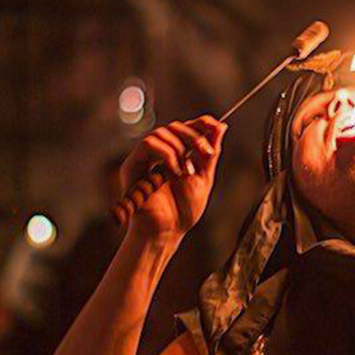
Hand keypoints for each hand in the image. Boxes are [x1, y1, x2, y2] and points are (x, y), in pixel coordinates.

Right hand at [121, 115, 226, 239]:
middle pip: (175, 127)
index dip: (200, 123)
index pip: (186, 128)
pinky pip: (149, 144)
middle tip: (205, 153)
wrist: (168, 231)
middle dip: (194, 136)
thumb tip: (220, 127)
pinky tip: (174, 171)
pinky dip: (166, 153)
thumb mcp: (204, 178)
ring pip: (162, 132)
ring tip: (187, 171)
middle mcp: (159, 154)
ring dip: (180, 147)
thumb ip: (210, 153)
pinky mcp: (133, 165)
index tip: (215, 125)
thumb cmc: (183, 211)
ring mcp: (145, 158)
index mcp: (176, 155)